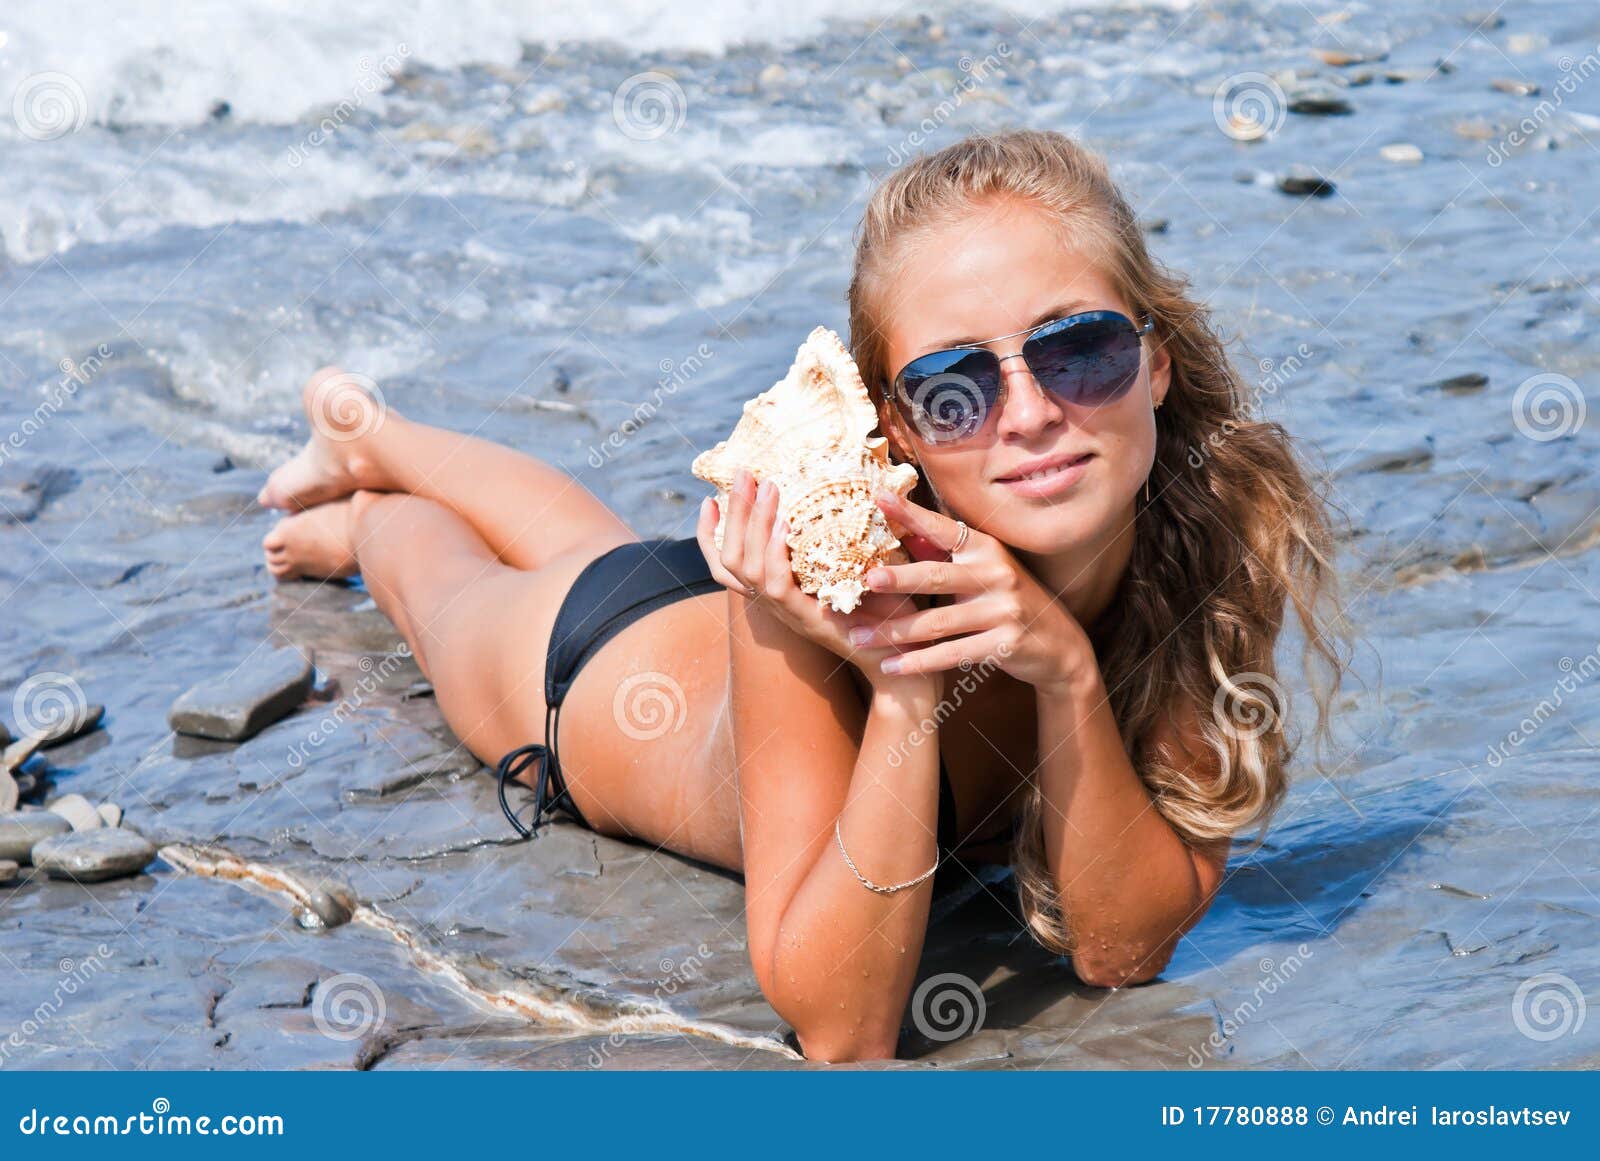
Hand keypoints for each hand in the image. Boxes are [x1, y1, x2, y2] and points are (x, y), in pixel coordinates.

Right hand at [695, 468, 937, 697]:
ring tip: (769, 490)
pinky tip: (785, 526)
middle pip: (730, 558)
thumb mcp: (854, 562)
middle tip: (744, 476)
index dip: (711, 534)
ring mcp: (787, 613)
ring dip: (754, 524)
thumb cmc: (883, 606)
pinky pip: (778, 586)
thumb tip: (844, 486)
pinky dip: (776, 554)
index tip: (709, 500)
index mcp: (776, 590)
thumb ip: (838, 534)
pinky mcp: (807, 620)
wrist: (904, 656)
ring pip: (748, 568)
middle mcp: (773, 602)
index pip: (725, 563)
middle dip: (733, 513)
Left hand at [850, 490, 1093, 691]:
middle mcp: (996, 575)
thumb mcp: (985, 572)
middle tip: (865, 579)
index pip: (944, 528)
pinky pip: (952, 654)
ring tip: (858, 637)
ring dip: (894, 632)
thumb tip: (904, 533)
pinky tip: (890, 667)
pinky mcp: (1004, 644)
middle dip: (899, 578)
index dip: (911, 514)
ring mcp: (1003, 610)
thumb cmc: (1010, 603)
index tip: (878, 497)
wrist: (1059, 645)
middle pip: (937, 577)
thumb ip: (948, 557)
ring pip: (938, 623)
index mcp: (987, 550)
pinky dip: (918, 662)